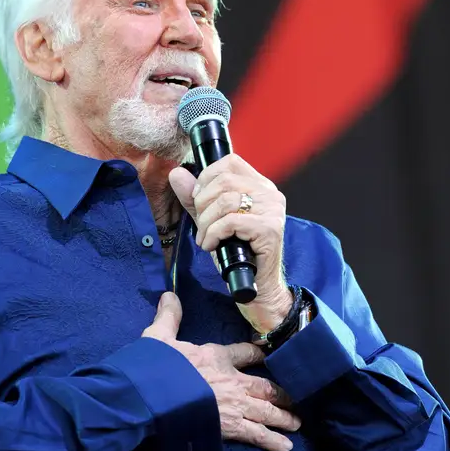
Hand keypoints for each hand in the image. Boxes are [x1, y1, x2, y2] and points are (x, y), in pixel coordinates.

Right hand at [142, 292, 300, 450]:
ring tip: (296, 424)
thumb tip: (169, 294)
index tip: (267, 355)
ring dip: (284, 418)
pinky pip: (258, 434)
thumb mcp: (159, 336)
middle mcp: (233, 381)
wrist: (153, 397)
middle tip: (296, 400)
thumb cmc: (157, 366)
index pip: (246, 353)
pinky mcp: (231, 427)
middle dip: (283, 395)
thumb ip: (169, 317)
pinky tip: (285, 447)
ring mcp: (235, 405)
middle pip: (267, 387)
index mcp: (217, 357)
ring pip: (268, 411)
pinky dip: (273, 441)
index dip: (259, 353)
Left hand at [168, 156, 291, 333]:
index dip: (206, 178)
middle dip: (202, 204)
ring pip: (225, 201)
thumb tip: (177, 174)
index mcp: (259, 186)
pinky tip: (211, 246)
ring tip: (205, 238)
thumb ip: (194, 199)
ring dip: (206, 223)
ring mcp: (272, 210)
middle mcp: (270, 194)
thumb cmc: (238, 255)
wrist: (257, 288)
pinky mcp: (269, 229)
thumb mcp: (211, 222)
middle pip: (224, 181)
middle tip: (201, 225)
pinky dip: (213, 234)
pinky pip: (231, 222)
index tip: (198, 201)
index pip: (230, 162)